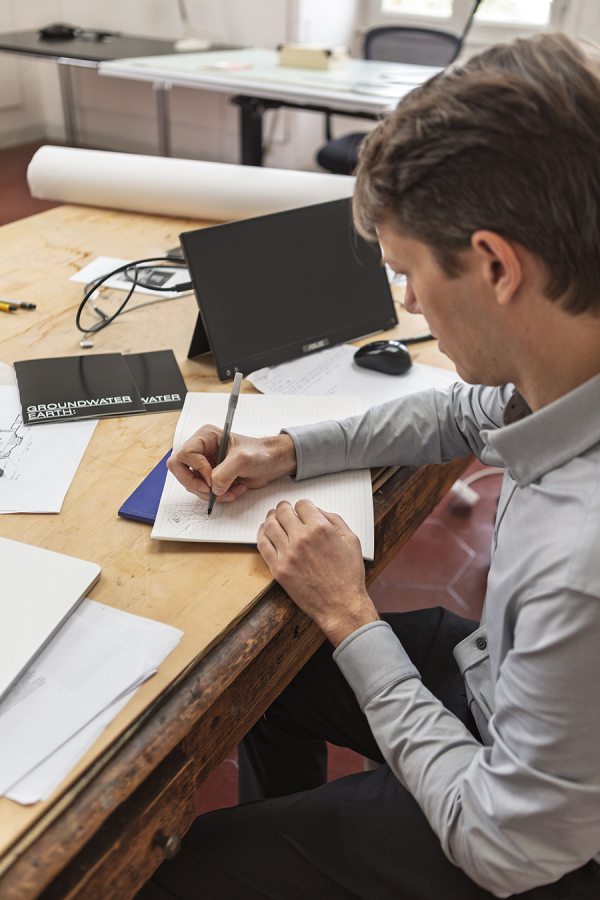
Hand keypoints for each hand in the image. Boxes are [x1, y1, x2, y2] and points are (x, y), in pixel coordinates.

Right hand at [167, 426, 296, 503]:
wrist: (272, 463)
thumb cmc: (260, 453)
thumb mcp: (243, 459)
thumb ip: (225, 472)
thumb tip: (213, 487)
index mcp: (206, 437)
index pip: (184, 454)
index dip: (197, 469)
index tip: (212, 478)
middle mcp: (202, 450)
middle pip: (180, 470)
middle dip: (195, 484)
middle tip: (210, 490)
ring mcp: (205, 465)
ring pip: (191, 484)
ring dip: (210, 493)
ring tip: (231, 491)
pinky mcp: (211, 478)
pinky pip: (204, 491)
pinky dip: (217, 496)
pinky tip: (234, 491)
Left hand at [257, 499, 378, 646]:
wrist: (341, 606)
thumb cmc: (349, 576)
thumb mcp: (351, 541)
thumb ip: (335, 520)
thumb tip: (318, 511)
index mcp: (321, 529)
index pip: (302, 504)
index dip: (302, 505)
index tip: (301, 509)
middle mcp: (302, 538)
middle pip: (283, 512)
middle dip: (284, 508)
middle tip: (283, 509)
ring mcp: (288, 554)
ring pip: (270, 525)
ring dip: (270, 518)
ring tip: (272, 517)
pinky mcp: (278, 569)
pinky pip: (262, 545)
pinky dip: (261, 534)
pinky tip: (264, 532)